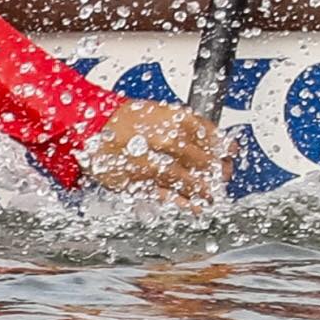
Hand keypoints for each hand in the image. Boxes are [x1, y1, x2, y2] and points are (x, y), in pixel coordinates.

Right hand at [79, 99, 227, 207]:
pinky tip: (195, 207)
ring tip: (213, 196)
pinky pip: (164, 194)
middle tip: (223, 175)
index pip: (206, 134)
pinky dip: (182, 202)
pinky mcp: (136, 181)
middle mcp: (163, 140)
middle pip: (198, 159)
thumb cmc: (124, 118)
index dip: (221, 145)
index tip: (231, 151)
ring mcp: (150, 163)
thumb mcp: (158, 112)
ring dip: (202, 189)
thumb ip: (186, 125)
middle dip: (213, 169)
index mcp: (172, 119)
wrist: (88, 126)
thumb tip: (213, 139)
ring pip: (184, 179)